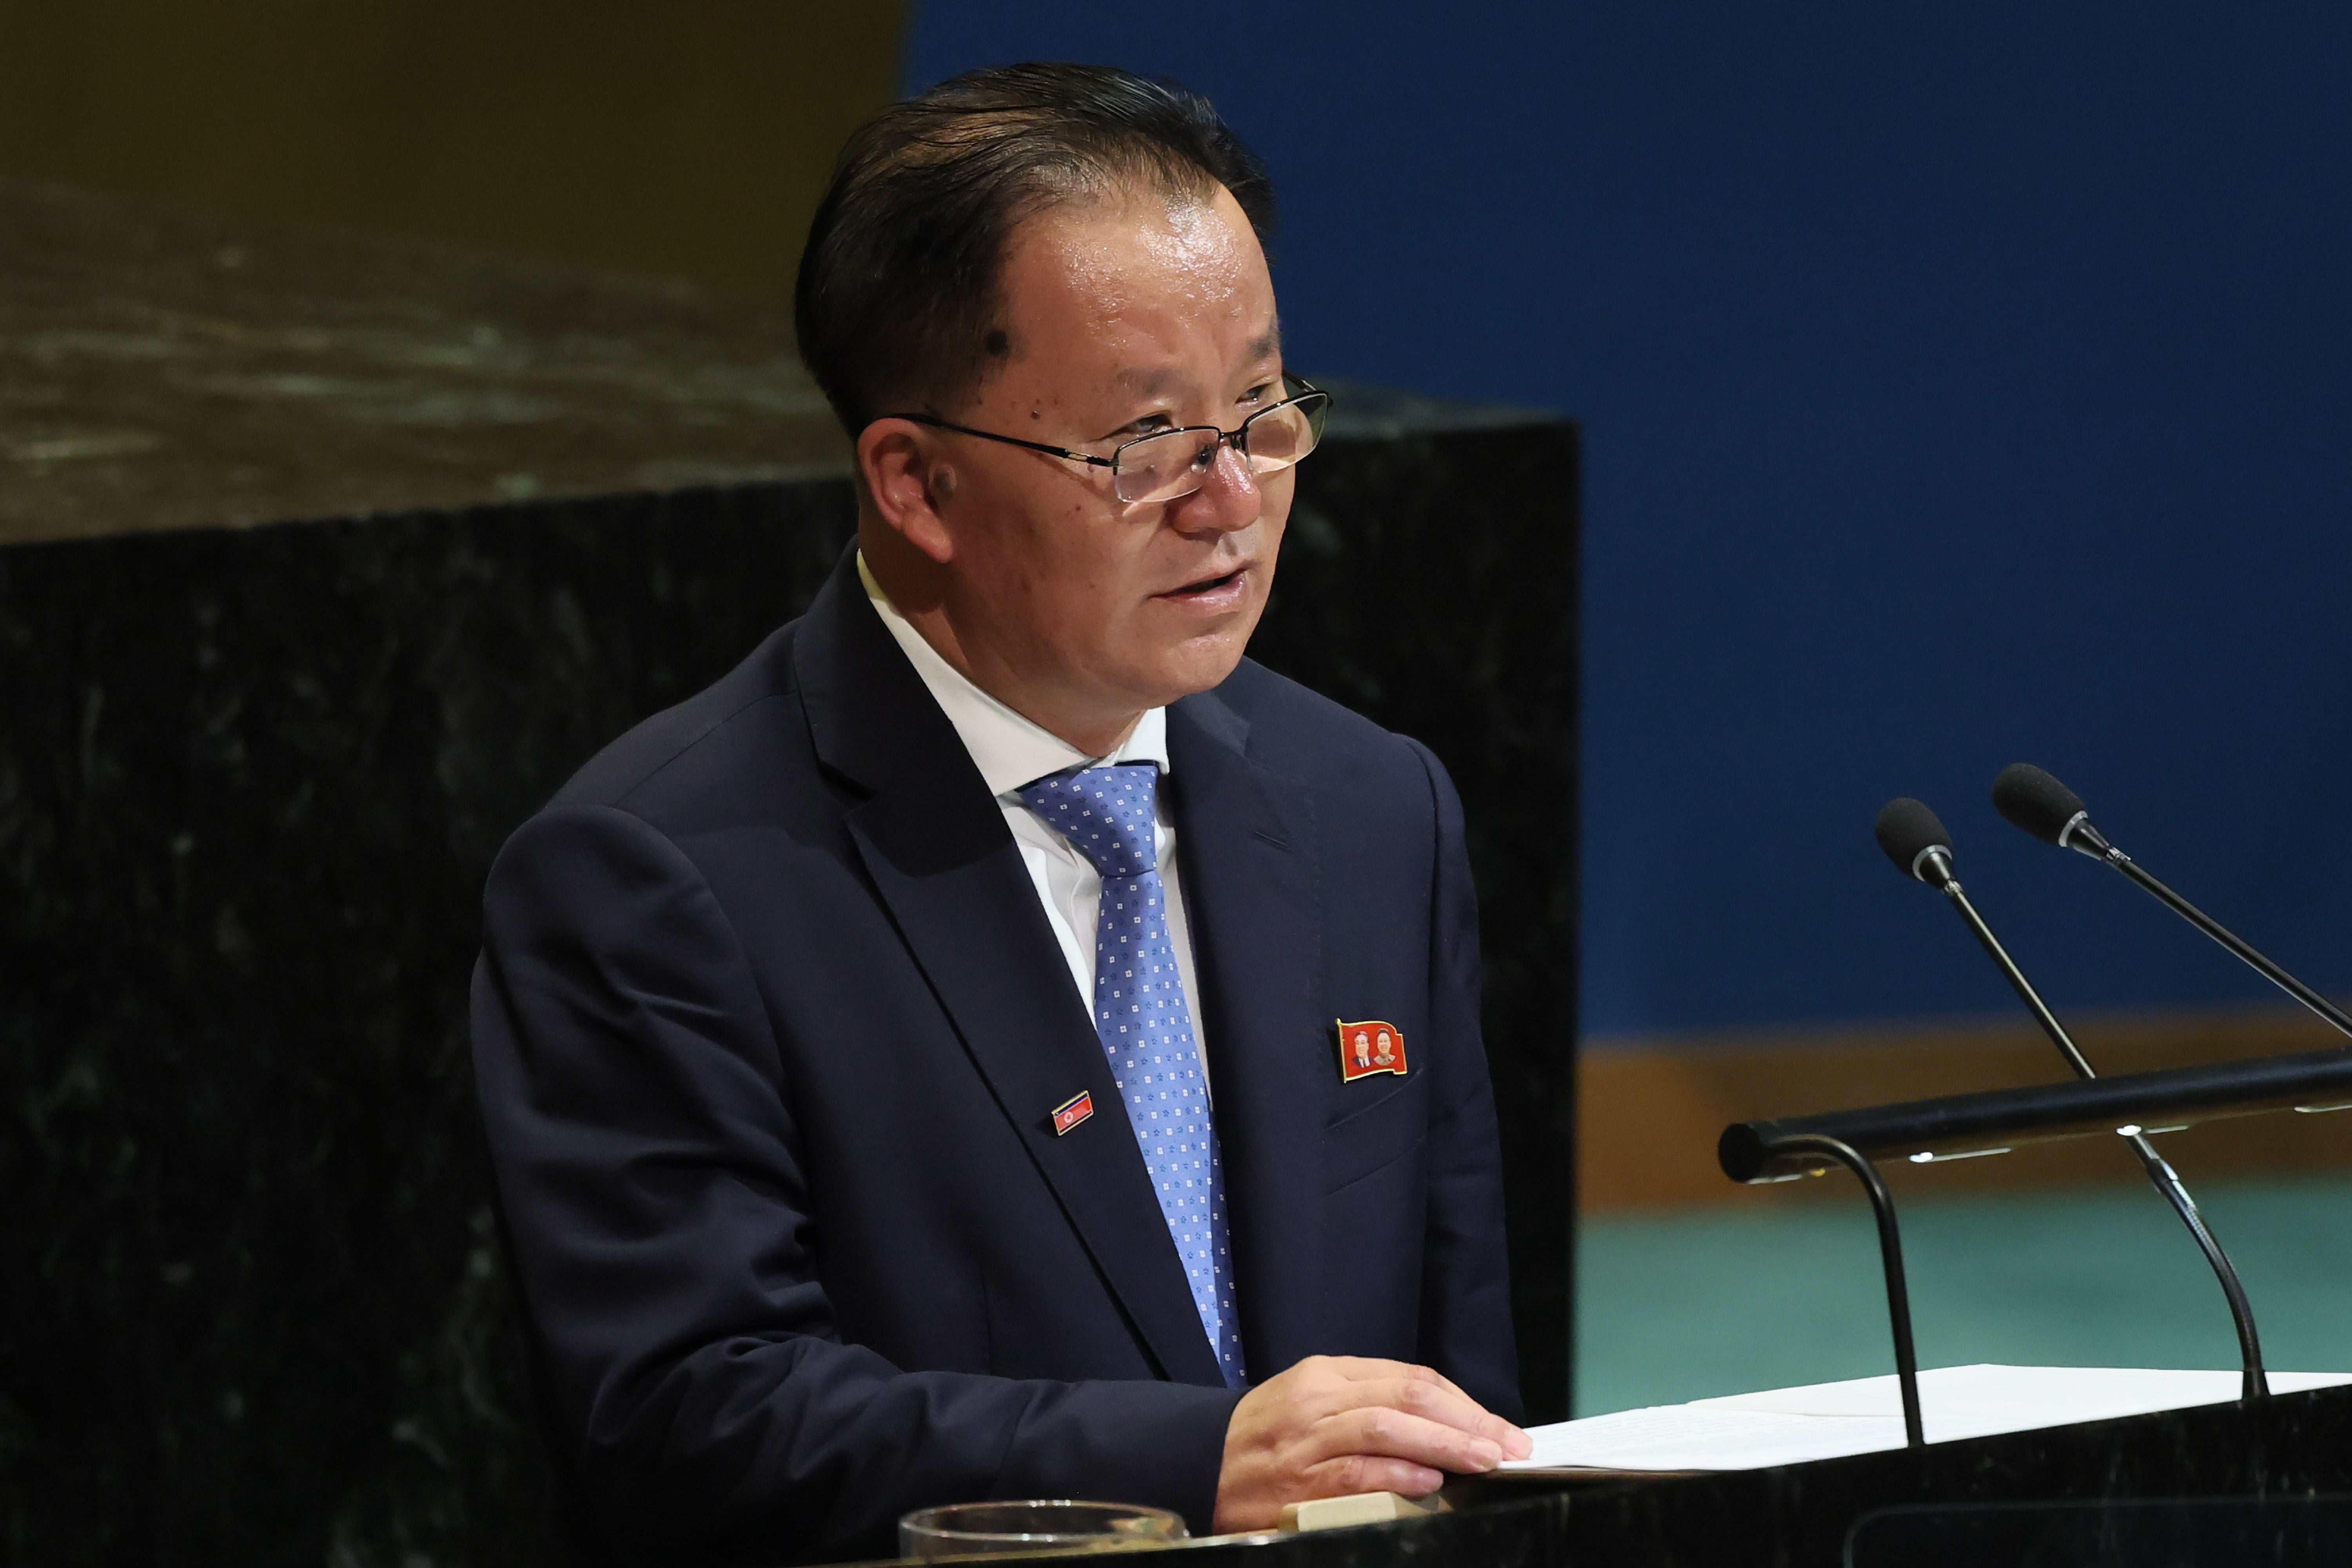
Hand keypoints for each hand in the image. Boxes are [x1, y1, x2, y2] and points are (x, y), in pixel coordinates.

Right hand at [1211, 1355, 1531, 1531]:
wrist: (1195, 1461)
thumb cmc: (1263, 1436)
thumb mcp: (1312, 1400)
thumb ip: (1368, 1404)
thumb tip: (1441, 1424)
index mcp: (1327, 1374)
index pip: (1410, 1377)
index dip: (1463, 1402)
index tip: (1499, 1427)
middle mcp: (1319, 1398)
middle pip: (1407, 1395)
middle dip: (1467, 1421)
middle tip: (1508, 1444)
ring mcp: (1306, 1439)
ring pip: (1386, 1428)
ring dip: (1443, 1445)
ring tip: (1484, 1460)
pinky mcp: (1295, 1480)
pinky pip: (1354, 1472)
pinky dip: (1396, 1475)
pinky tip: (1429, 1482)